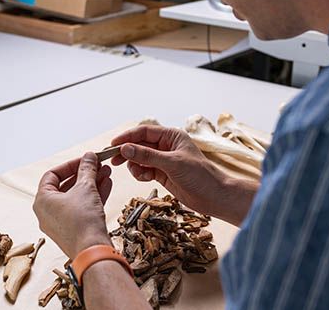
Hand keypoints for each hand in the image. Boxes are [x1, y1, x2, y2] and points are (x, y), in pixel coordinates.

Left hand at [33, 153, 113, 257]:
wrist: (92, 251)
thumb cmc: (83, 220)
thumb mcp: (86, 187)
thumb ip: (87, 169)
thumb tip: (89, 156)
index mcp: (42, 200)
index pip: (52, 174)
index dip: (70, 164)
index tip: (85, 159)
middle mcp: (47, 212)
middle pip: (66, 185)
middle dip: (85, 174)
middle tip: (98, 165)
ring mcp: (59, 223)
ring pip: (76, 197)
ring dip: (91, 184)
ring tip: (106, 173)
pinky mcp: (72, 230)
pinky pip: (81, 209)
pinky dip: (92, 197)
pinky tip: (106, 185)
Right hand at [111, 125, 256, 224]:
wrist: (214, 196)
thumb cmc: (200, 175)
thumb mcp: (172, 163)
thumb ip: (147, 156)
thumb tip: (125, 148)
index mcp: (171, 136)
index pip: (144, 132)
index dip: (127, 137)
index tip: (113, 144)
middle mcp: (166, 146)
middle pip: (139, 144)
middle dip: (127, 151)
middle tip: (113, 159)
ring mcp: (163, 160)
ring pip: (140, 158)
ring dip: (134, 164)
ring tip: (136, 171)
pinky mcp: (162, 174)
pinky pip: (144, 170)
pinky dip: (140, 173)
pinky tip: (144, 177)